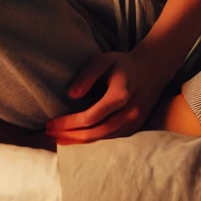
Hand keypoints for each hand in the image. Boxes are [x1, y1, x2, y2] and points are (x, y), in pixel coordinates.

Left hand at [45, 51, 166, 144]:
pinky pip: (110, 137)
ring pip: (102, 138)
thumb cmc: (123, 63)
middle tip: (49, 133)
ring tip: (58, 137)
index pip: (90, 117)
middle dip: (70, 135)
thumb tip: (71, 95)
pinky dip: (92, 139)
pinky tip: (77, 137)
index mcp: (120, 95)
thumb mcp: (103, 60)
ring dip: (78, 140)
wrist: (152, 70)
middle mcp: (129, 113)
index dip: (68, 123)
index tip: (50, 123)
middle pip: (95, 133)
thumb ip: (87, 75)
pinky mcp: (134, 128)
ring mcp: (133, 123)